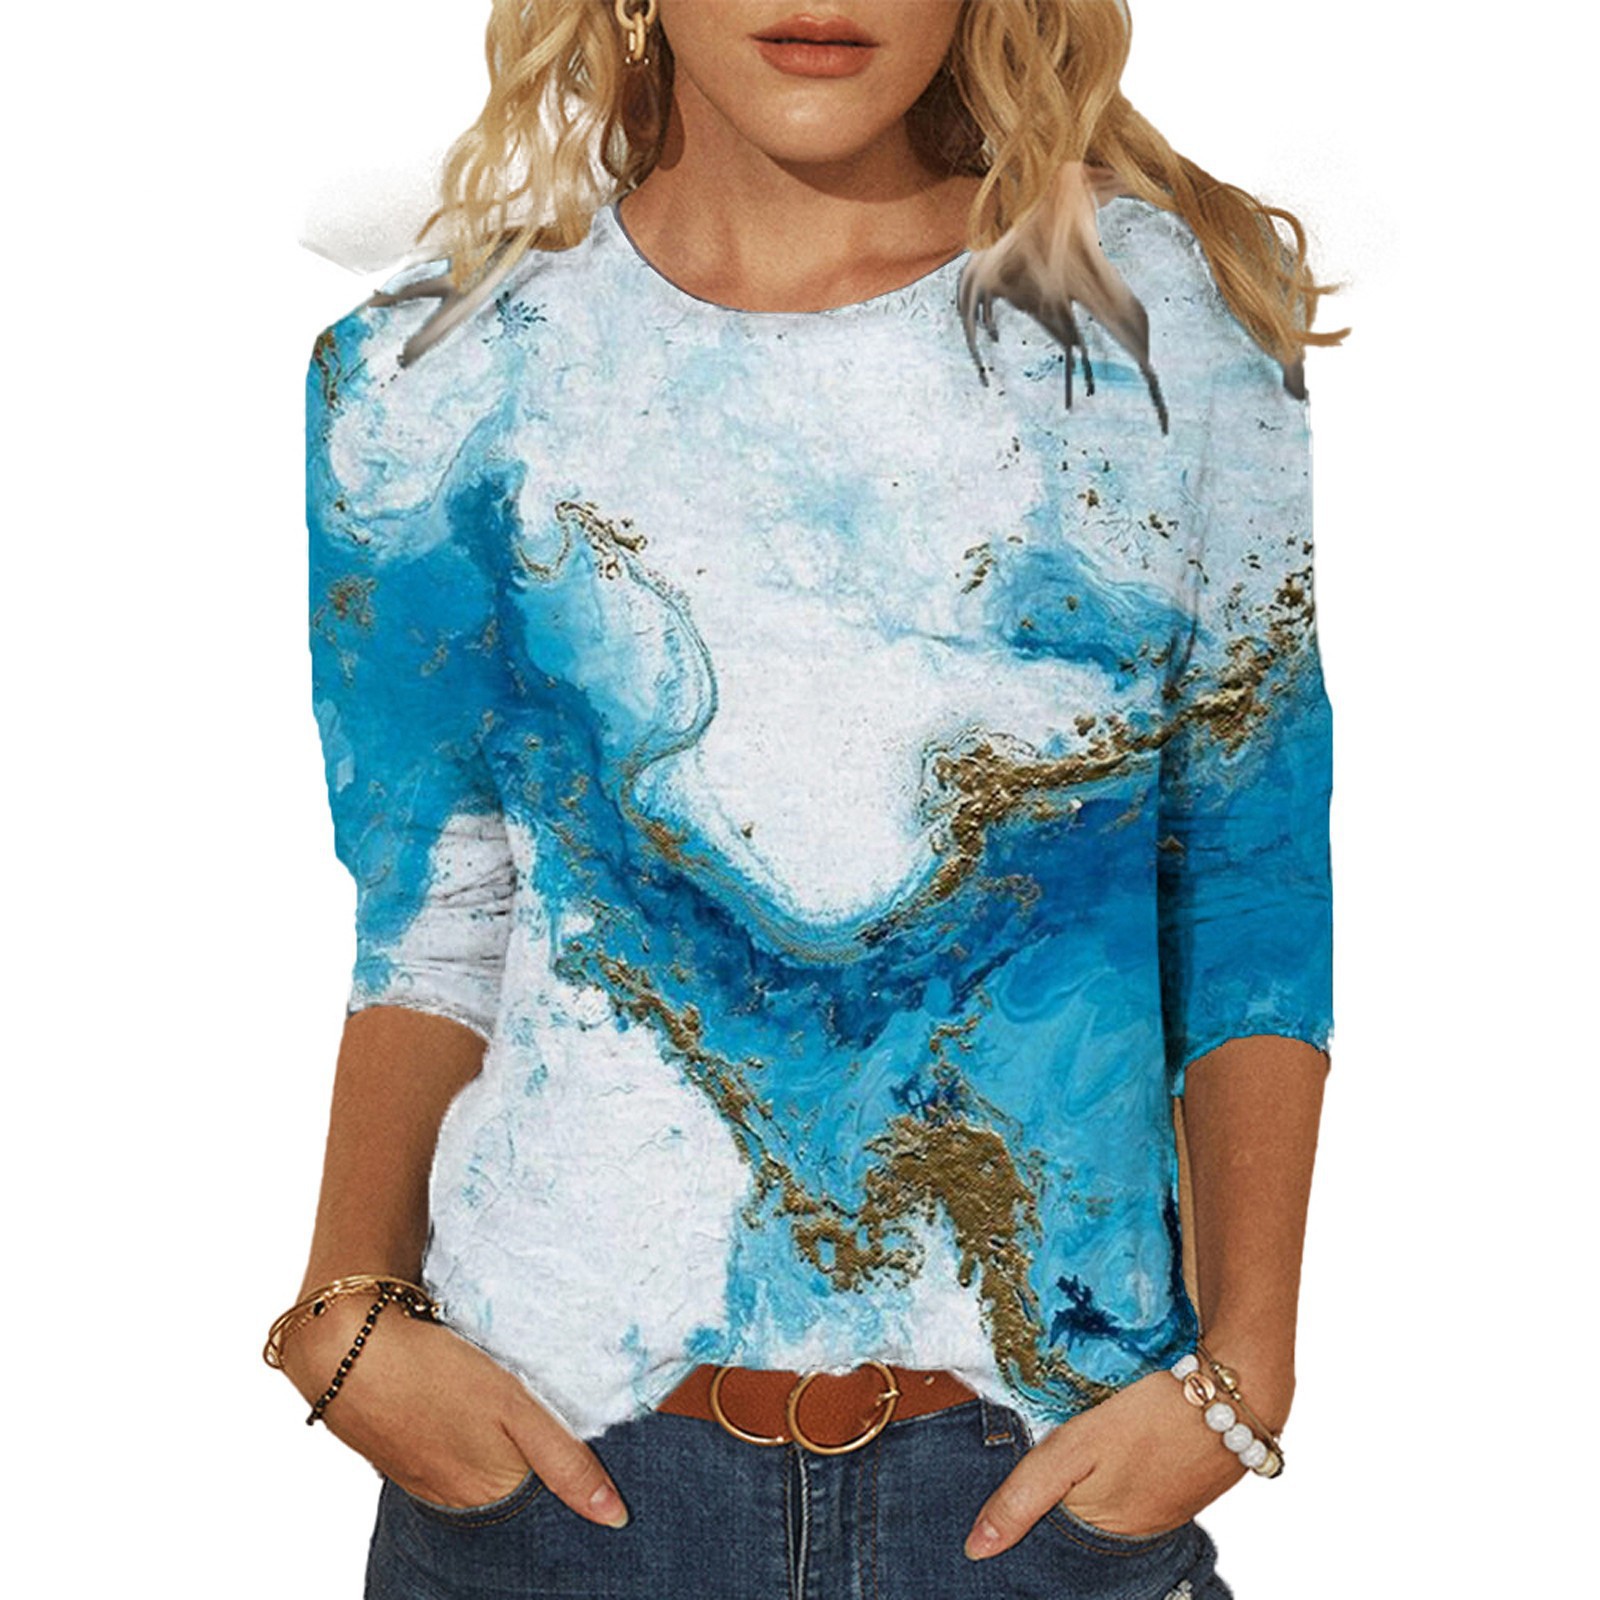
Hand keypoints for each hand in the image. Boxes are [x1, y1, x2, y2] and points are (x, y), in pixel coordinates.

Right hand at [276, 1291, 629, 1527]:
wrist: (347, 1348)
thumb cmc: (436, 1375)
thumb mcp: (516, 1409)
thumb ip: (565, 1461)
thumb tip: (614, 1517)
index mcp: (488, 1495)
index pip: (542, 1502)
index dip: (564, 1475)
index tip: (585, 1447)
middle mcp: (453, 1499)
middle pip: (509, 1488)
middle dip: (529, 1461)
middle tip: (535, 1414)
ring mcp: (421, 1478)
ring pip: (475, 1469)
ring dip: (490, 1446)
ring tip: (496, 1408)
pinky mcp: (398, 1452)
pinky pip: (442, 1453)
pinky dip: (457, 1434)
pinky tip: (459, 1407)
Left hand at [964, 1335, 1293, 1558]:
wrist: (1236, 1396)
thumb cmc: (1152, 1420)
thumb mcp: (1076, 1449)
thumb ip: (1026, 1494)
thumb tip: (975, 1550)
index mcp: (1102, 1532)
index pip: (1043, 1538)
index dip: (1016, 1516)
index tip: (989, 1502)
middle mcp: (1132, 1535)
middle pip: (1073, 1523)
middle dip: (1047, 1504)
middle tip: (1025, 1462)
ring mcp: (1159, 1512)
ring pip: (1101, 1505)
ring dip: (1082, 1485)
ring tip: (1062, 1458)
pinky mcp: (1178, 1488)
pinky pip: (1131, 1490)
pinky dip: (1113, 1475)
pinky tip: (1106, 1455)